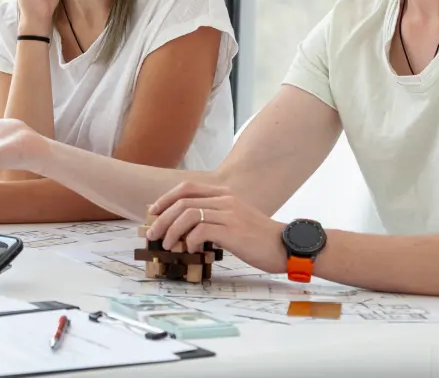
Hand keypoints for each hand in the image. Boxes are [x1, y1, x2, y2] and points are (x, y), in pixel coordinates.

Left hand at [145, 182, 287, 273]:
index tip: (153, 213)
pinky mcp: (233, 231)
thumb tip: (184, 226)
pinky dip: (188, 240)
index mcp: (224, 194)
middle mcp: (225, 200)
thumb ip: (213, 217)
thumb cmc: (259, 238)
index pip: (187, 188)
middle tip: (152, 234)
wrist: (286, 248)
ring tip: (167, 245)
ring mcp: (229, 214)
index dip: (166, 199)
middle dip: (161, 218)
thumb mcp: (235, 220)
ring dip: (171, 230)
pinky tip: (189, 250)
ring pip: (187, 214)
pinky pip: (200, 230)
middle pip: (182, 201)